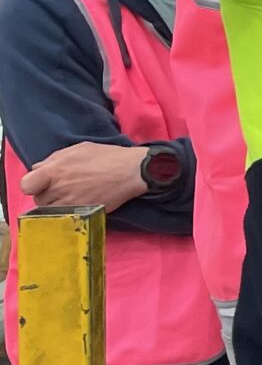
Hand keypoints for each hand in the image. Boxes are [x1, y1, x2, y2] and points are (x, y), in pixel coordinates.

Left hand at [19, 142, 147, 213]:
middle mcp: (59, 188)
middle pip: (39, 199)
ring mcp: (71, 203)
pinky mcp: (82, 212)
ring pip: (51, 210)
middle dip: (47, 194)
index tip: (40, 183)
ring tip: (71, 196)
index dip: (32, 184)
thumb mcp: (78, 149)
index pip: (26, 185)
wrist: (131, 171)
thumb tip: (38, 168)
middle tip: (61, 188)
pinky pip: (65, 215)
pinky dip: (69, 210)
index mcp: (55, 170)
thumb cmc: (106, 156)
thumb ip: (54, 158)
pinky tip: (79, 202)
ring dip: (57, 204)